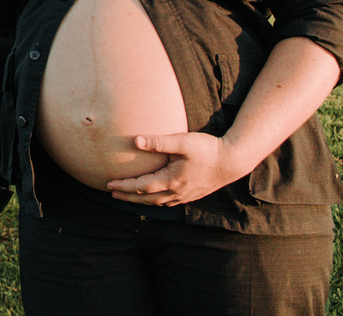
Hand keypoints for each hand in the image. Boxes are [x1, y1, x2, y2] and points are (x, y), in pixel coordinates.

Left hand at [106, 132, 253, 207]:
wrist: (233, 161)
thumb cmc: (207, 148)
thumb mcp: (183, 141)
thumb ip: (159, 142)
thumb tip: (136, 141)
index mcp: (171, 180)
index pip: (141, 186)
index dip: (124, 186)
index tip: (109, 184)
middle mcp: (176, 192)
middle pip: (146, 198)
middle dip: (128, 196)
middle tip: (112, 193)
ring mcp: (185, 195)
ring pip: (157, 202)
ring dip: (140, 200)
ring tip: (127, 196)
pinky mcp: (192, 194)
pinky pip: (169, 202)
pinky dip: (156, 202)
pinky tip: (153, 198)